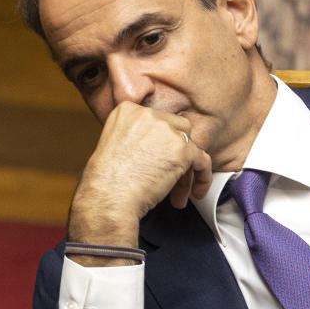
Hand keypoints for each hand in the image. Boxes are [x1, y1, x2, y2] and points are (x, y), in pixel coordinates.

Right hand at [67, 101, 211, 257]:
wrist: (107, 198)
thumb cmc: (107, 182)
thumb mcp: (114, 145)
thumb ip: (137, 136)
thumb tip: (162, 145)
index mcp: (128, 110)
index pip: (157, 120)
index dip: (160, 142)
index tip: (158, 160)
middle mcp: (147, 114)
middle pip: (176, 128)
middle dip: (176, 153)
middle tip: (168, 177)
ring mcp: (166, 130)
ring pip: (190, 145)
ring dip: (186, 169)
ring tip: (177, 193)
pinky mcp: (182, 149)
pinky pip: (202, 160)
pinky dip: (202, 177)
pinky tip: (196, 191)